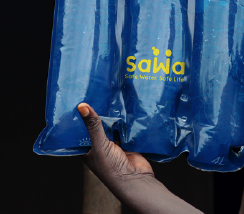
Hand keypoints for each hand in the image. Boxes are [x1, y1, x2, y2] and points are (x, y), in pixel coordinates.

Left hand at [77, 104, 201, 212]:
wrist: (135, 178)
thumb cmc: (111, 168)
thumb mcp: (99, 145)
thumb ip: (93, 126)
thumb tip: (81, 106)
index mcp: (87, 150)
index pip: (80, 132)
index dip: (79, 119)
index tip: (78, 101)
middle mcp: (99, 146)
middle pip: (97, 127)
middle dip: (98, 114)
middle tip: (97, 94)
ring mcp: (114, 144)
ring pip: (112, 126)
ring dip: (113, 116)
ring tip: (112, 97)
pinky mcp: (127, 141)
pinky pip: (125, 127)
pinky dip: (126, 120)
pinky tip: (127, 108)